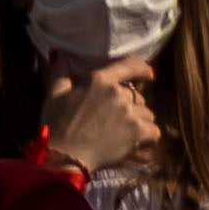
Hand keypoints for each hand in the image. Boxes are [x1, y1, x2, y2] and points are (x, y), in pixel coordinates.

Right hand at [40, 64, 161, 175]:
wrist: (64, 156)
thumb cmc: (56, 126)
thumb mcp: (54, 95)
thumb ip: (61, 72)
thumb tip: (59, 53)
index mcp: (98, 80)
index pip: (128, 66)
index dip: (142, 69)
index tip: (150, 74)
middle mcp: (117, 93)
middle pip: (138, 97)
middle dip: (131, 108)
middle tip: (115, 123)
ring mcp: (129, 112)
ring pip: (147, 115)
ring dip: (139, 124)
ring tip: (121, 135)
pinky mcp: (138, 131)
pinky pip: (154, 131)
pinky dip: (147, 139)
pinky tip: (135, 144)